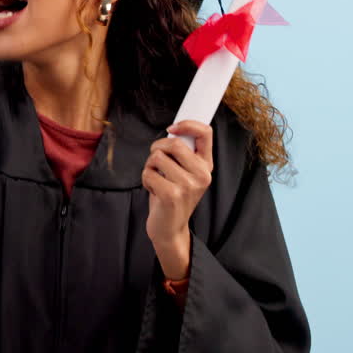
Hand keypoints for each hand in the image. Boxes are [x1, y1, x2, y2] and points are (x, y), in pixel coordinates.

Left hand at [141, 120, 213, 279]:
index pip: (205, 133)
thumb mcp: (185, 173)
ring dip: (150, 167)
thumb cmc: (173, 195)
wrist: (169, 228)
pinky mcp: (171, 195)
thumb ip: (183, 153)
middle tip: (157, 163)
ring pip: (157, 157)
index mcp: (207, 166)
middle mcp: (202, 175)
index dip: (187, 124)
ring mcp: (188, 186)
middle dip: (157, 148)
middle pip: (174, 143)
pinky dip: (145, 179)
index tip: (172, 128)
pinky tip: (154, 191)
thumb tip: (173, 130)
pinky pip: (148, 173)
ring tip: (157, 180)